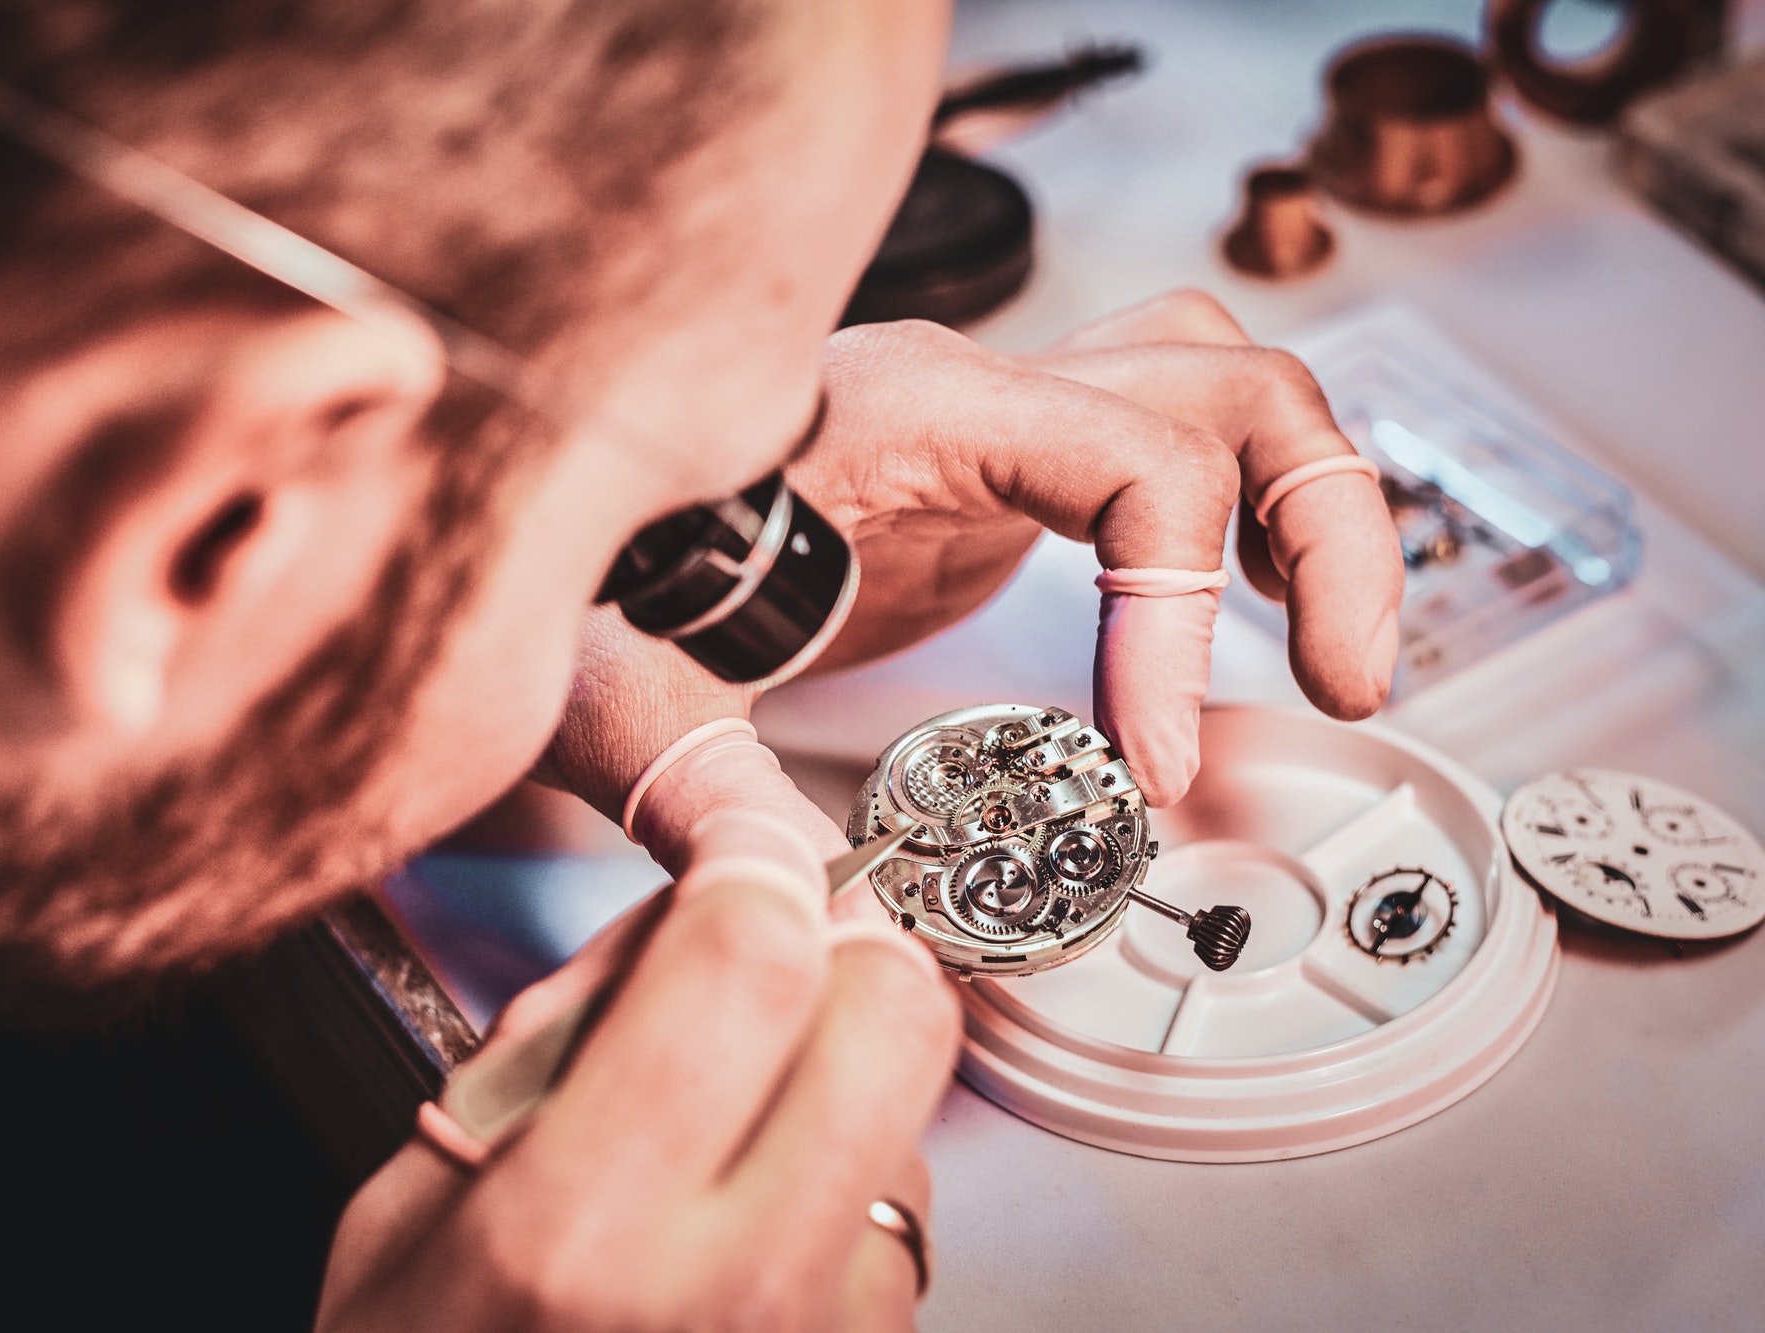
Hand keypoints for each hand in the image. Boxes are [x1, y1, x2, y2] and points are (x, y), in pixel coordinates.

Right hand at [317, 810, 958, 1330]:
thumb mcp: (411, 1194)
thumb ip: (561, 1028)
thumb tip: (695, 902)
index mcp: (576, 1228)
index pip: (749, 962)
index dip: (755, 864)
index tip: (738, 852)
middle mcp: (729, 1292)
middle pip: (895, 1017)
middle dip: (848, 943)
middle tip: (776, 947)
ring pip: (916, 1116)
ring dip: (846, 1074)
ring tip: (733, 1124)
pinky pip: (905, 1223)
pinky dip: (851, 1181)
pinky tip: (758, 1216)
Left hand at [545, 288, 1401, 849]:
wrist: (576, 515)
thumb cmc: (589, 570)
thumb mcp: (623, 692)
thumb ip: (702, 800)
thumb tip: (802, 920)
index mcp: (906, 411)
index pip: (1131, 464)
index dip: (1177, 619)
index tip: (1155, 768)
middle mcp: (972, 386)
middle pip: (1227, 383)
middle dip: (1324, 530)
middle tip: (1349, 687)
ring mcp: (994, 414)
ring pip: (1221, 383)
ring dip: (1313, 502)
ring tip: (1340, 655)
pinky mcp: (1001, 464)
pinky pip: (1170, 439)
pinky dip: (1246, 512)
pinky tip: (1258, 611)